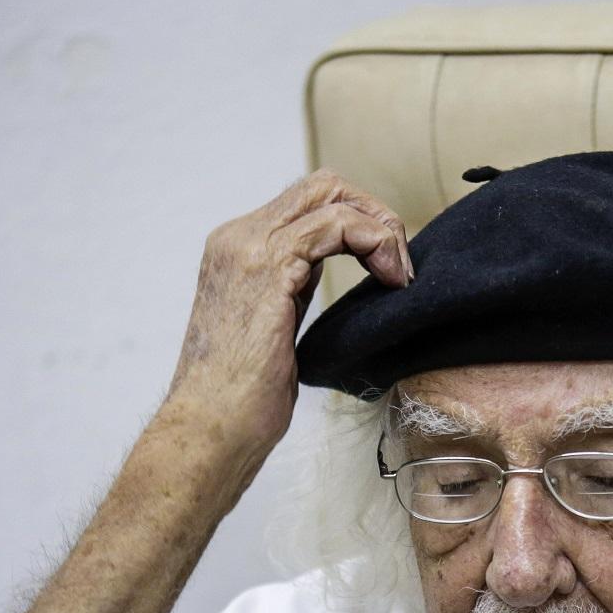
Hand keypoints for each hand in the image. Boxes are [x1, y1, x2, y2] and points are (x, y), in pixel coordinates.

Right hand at [161, 170, 413, 456]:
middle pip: (323, 185)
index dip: (358, 223)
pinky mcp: (268, 265)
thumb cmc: (242, 397)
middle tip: (401, 264)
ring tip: (400, 275)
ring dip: (381, 230)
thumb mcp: (271, 326)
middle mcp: (238, 237)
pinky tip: (390, 280)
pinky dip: (374, 242)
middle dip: (375, 215)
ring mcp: (249, 246)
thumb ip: (290, 287)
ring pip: (333, 196)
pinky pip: (336, 225)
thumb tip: (323, 270)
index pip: (308, 202)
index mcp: (237, 247)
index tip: (387, 267)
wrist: (212, 426)